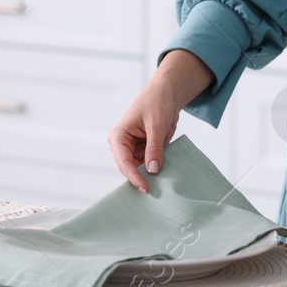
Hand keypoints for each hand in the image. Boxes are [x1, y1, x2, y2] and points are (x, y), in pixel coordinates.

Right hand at [107, 49, 210, 192]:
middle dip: (141, 179)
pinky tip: (166, 178)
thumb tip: (152, 170)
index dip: (134, 177)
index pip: (123, 162)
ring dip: (150, 177)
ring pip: (140, 170)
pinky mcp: (146, 151)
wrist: (167, 93)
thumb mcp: (156, 124)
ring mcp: (135, 149)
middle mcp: (124, 145)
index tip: (146, 189)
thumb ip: (154, 148)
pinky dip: (158, 170)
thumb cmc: (157, 102)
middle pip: (130, 169)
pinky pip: (150, 165)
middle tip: (155, 193)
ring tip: (162, 188)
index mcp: (119, 136)